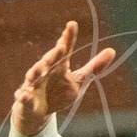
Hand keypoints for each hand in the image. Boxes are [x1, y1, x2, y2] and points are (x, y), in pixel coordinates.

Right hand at [13, 21, 117, 136]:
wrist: (38, 112)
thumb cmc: (59, 93)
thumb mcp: (79, 81)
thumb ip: (94, 67)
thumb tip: (112, 50)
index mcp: (59, 66)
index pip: (64, 50)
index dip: (68, 37)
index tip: (72, 24)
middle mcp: (45, 71)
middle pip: (49, 61)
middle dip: (54, 54)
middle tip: (61, 47)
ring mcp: (34, 84)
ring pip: (34, 75)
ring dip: (37, 71)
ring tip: (43, 66)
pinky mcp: (26, 99)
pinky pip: (24, 97)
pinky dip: (24, 96)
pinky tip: (24, 95)